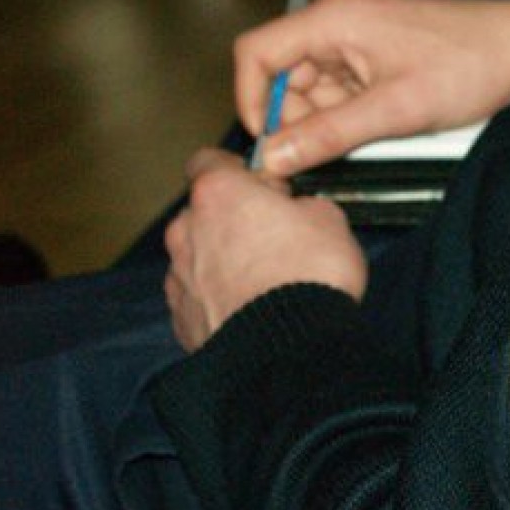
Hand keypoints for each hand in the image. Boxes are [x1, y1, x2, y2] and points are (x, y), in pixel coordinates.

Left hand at [164, 148, 366, 350]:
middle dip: (232, 222)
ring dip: (225, 262)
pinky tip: (253, 310)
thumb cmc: (308, 277)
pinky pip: (199, 298)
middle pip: (203, 213)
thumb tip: (298, 211)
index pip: (210, 161)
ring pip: (199, 257)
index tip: (262, 186)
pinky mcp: (182, 319)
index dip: (239, 172)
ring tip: (267, 282)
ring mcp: (179, 277)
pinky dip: (221, 300)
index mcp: (218, 193)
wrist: (290, 348)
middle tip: (273, 239)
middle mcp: (187, 231)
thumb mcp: (330, 218)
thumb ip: (302, 204)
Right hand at [234, 0, 509, 175]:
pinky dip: (355, 117)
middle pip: (284, 77)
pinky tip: (387, 127)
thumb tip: (274, 158)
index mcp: (332, 20)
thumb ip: (328, 135)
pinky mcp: (379, 58)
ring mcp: (359, 41)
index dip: (252, 101)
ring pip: (315, 91)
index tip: (269, 143)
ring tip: (376, 134)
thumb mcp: (393, 111)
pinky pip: (345, 93)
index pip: (256, 54)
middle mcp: (338, 24)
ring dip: (331, 122)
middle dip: (299, 119)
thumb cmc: (470, 65)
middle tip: (332, 149)